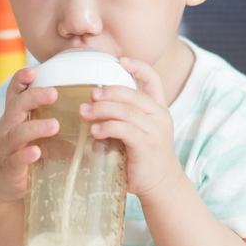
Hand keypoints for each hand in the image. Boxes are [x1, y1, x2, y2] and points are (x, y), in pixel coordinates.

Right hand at [0, 67, 59, 204]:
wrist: (3, 185)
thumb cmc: (26, 153)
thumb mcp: (39, 136)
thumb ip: (58, 125)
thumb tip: (94, 119)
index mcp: (16, 116)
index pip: (16, 93)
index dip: (21, 80)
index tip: (34, 71)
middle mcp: (8, 127)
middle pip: (17, 107)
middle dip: (34, 97)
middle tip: (54, 93)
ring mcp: (6, 147)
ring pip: (17, 133)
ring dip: (36, 127)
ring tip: (55, 125)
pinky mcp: (9, 166)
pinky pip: (16, 158)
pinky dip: (26, 154)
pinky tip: (36, 152)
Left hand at [79, 56, 183, 201]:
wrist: (161, 185)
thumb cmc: (143, 158)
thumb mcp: (139, 132)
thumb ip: (125, 117)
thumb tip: (93, 103)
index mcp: (159, 109)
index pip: (153, 80)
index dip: (138, 67)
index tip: (120, 60)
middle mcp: (160, 116)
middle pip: (132, 94)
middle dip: (109, 91)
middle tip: (90, 94)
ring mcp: (155, 131)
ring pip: (126, 111)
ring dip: (102, 109)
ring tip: (84, 113)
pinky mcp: (146, 145)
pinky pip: (124, 130)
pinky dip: (107, 127)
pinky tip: (94, 131)